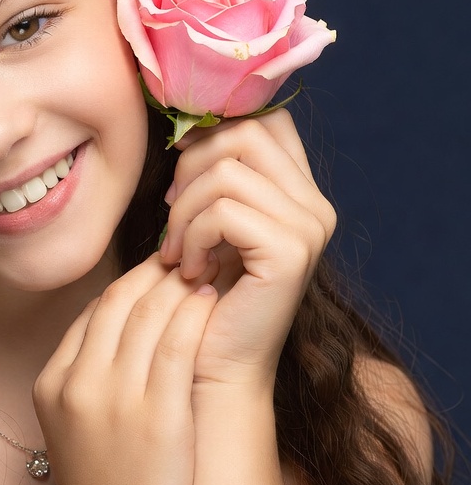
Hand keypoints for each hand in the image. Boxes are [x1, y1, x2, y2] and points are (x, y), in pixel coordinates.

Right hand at [33, 254, 218, 484]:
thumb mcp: (70, 425)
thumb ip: (84, 373)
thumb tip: (120, 326)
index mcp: (52, 381)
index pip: (93, 311)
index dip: (129, 283)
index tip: (157, 271)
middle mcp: (78, 382)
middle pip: (119, 303)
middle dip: (154, 272)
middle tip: (185, 253)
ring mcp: (116, 398)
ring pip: (150, 314)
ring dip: (178, 284)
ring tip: (204, 266)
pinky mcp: (158, 416)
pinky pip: (178, 343)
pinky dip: (194, 313)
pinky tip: (210, 298)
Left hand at [159, 109, 335, 389]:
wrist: (214, 366)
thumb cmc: (201, 293)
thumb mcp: (206, 221)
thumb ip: (210, 173)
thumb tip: (183, 129)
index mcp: (299, 190)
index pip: (266, 118)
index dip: (214, 126)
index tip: (180, 160)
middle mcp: (315, 204)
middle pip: (242, 132)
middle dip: (189, 167)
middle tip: (171, 214)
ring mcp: (309, 226)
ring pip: (225, 169)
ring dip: (183, 210)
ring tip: (177, 251)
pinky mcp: (290, 251)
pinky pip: (222, 211)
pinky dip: (191, 236)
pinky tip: (189, 268)